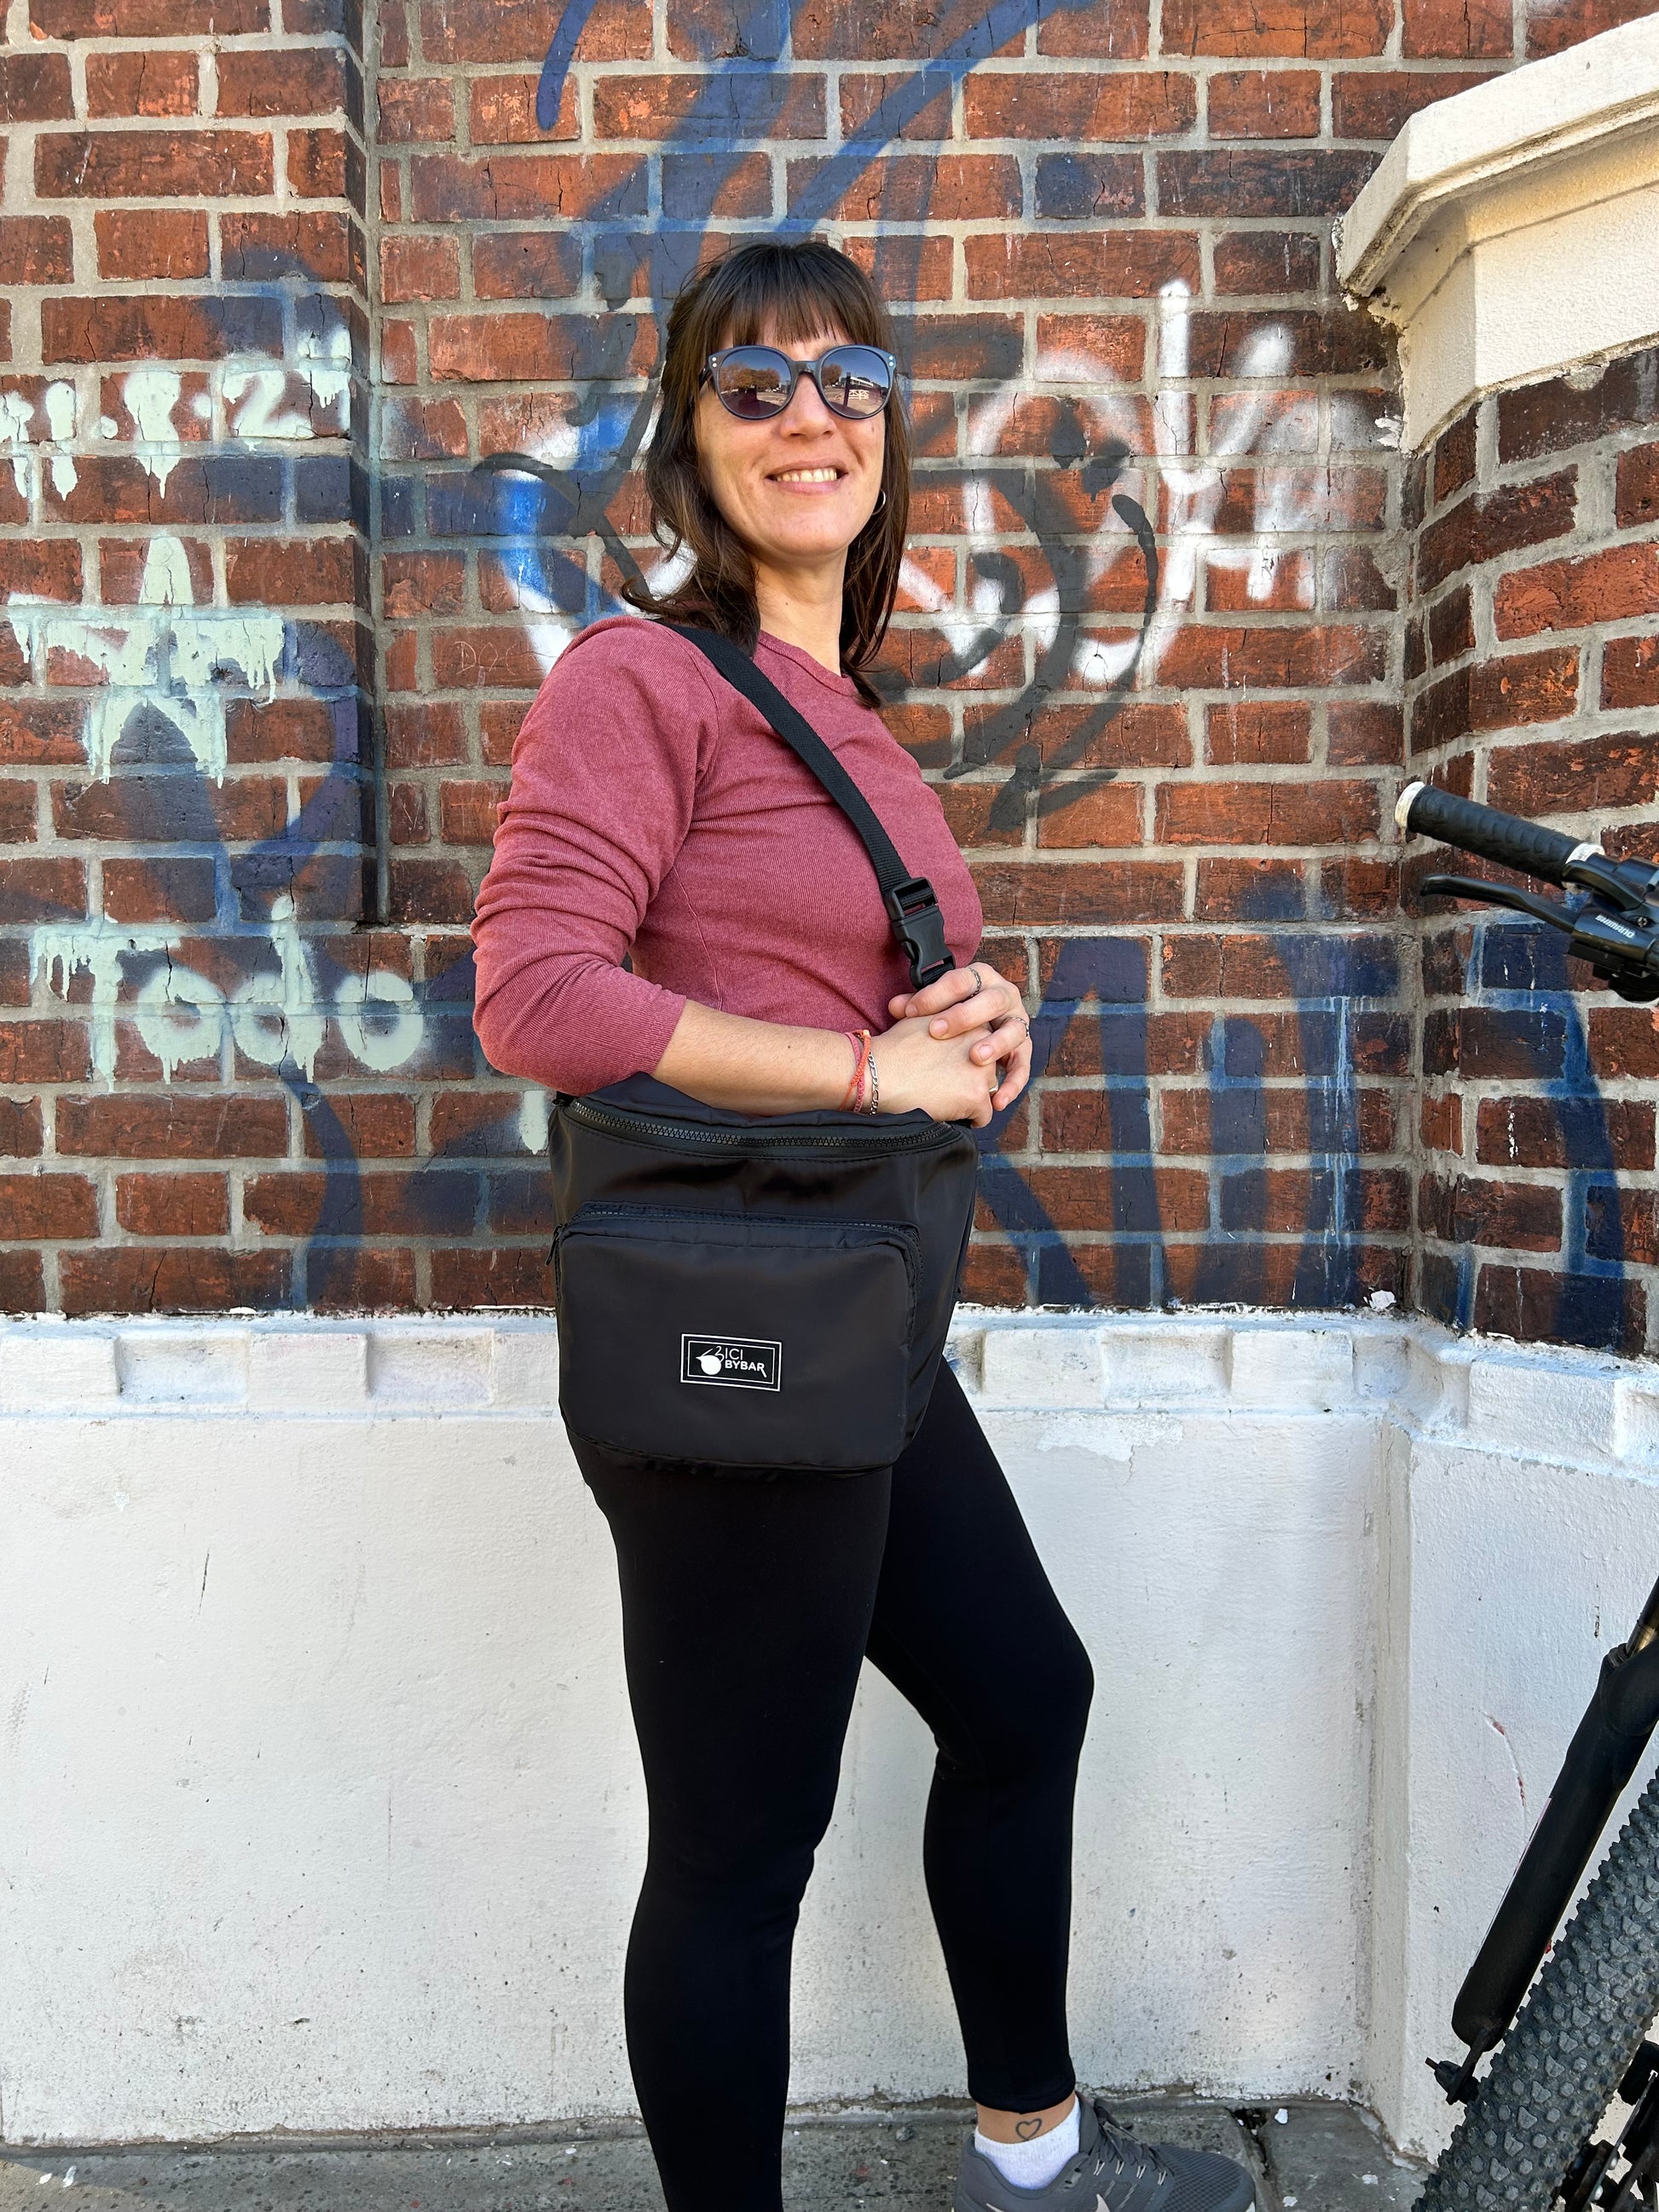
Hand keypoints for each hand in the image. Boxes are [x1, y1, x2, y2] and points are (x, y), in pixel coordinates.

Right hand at [862, 1012, 1003, 1125]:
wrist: (878, 1072)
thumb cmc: (893, 1048)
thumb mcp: (922, 1019)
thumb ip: (943, 1019)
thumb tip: (945, 1026)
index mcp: (973, 1022)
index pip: (984, 1046)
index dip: (966, 1059)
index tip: (949, 1067)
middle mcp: (985, 1042)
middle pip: (989, 1068)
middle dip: (971, 1078)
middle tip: (946, 1084)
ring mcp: (983, 1069)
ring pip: (989, 1091)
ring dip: (971, 1098)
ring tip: (946, 1099)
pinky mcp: (977, 1095)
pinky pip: (985, 1116)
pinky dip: (970, 1119)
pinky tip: (950, 1113)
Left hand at [888, 959, 1031, 1114]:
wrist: (970, 1023)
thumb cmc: (946, 1013)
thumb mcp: (933, 1006)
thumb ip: (916, 1005)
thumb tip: (895, 1006)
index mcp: (980, 977)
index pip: (960, 980)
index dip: (935, 995)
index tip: (910, 1011)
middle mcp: (1004, 995)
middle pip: (991, 1001)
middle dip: (964, 1016)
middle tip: (937, 1031)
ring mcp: (1016, 1021)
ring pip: (1013, 1030)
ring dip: (996, 1044)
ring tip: (976, 1058)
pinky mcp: (1022, 1048)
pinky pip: (1021, 1066)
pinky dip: (1012, 1083)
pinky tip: (997, 1100)